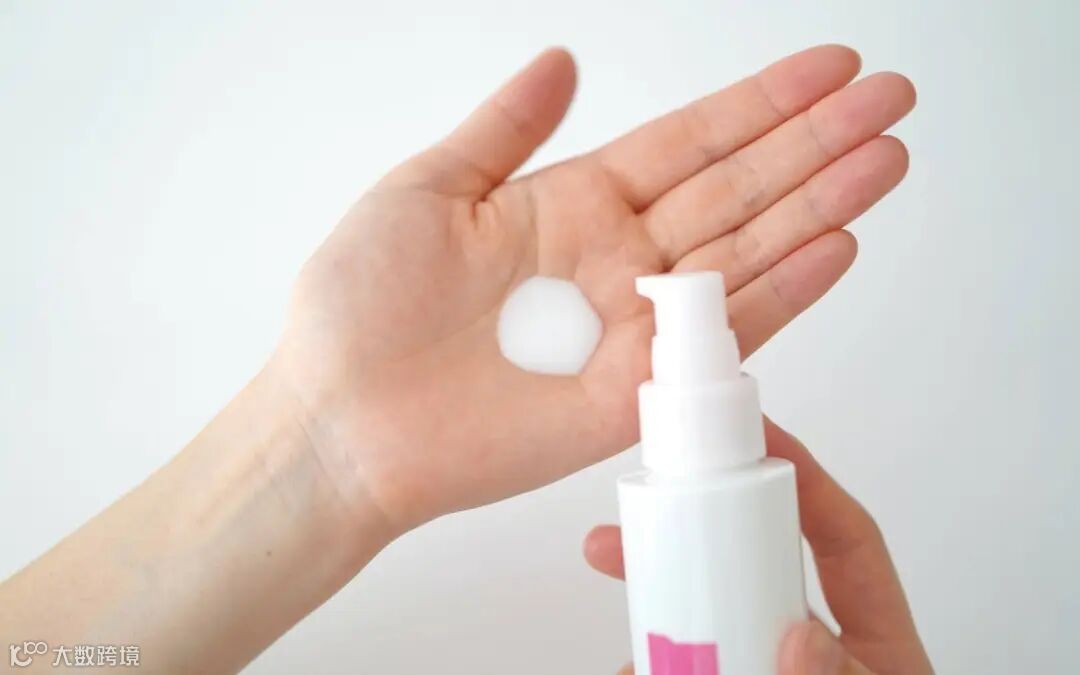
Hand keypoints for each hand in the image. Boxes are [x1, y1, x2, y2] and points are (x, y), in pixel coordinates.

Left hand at [274, 46, 914, 532]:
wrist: (340, 421)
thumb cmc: (360, 309)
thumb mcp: (426, 191)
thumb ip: (505, 130)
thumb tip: (560, 59)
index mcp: (570, 204)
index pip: (688, 141)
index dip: (759, 103)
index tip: (828, 67)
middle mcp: (616, 259)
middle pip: (737, 188)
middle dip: (816, 142)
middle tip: (892, 97)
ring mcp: (631, 325)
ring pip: (746, 251)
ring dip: (821, 204)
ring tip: (887, 156)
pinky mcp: (632, 393)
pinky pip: (720, 338)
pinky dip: (782, 294)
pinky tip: (837, 245)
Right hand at [583, 420, 934, 674]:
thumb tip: (796, 637)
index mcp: (871, 640)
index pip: (838, 538)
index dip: (800, 476)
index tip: (753, 433)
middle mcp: (811, 651)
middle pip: (741, 576)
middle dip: (678, 551)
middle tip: (618, 540)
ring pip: (698, 632)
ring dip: (653, 628)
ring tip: (627, 650)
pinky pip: (679, 674)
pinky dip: (649, 671)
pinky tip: (634, 671)